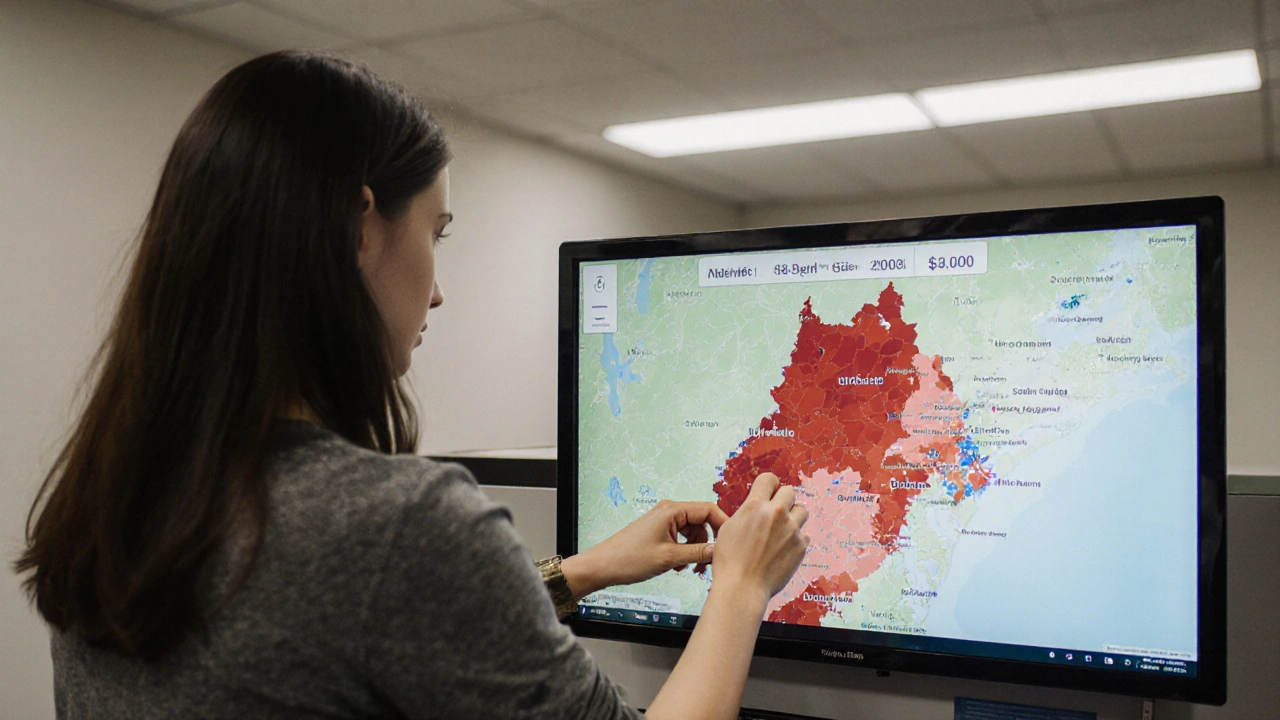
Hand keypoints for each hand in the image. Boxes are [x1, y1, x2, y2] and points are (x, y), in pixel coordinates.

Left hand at [561, 500, 727, 598]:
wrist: (603, 566)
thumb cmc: (630, 559)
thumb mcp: (669, 558)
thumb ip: (698, 553)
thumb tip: (720, 551)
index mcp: (672, 510)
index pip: (709, 510)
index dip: (723, 526)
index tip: (730, 544)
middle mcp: (670, 511)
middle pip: (702, 521)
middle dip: (708, 542)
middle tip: (708, 563)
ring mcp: (664, 521)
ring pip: (693, 532)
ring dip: (695, 550)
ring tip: (687, 568)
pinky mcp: (660, 531)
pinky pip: (682, 538)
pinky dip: (684, 551)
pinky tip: (677, 566)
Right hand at [705, 473, 808, 600]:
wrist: (742, 587)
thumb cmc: (730, 561)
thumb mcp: (728, 528)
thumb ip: (747, 511)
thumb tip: (756, 505)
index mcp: (754, 506)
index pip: (769, 479)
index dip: (769, 484)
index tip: (769, 491)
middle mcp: (775, 514)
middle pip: (790, 491)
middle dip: (783, 500)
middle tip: (776, 512)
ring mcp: (791, 530)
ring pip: (802, 511)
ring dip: (793, 517)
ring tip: (782, 531)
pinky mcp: (801, 546)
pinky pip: (804, 535)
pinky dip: (796, 540)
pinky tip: (783, 549)